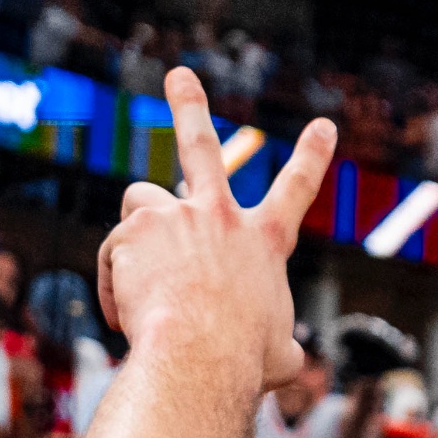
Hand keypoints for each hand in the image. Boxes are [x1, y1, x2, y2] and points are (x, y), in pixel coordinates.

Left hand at [92, 64, 337, 400]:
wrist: (200, 355)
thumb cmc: (243, 362)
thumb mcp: (279, 358)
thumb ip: (282, 348)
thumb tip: (289, 360)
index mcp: (264, 242)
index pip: (296, 191)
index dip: (312, 156)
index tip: (324, 125)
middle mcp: (220, 215)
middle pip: (201, 147)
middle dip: (191, 106)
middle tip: (180, 76)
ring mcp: (174, 216)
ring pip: (141, 202)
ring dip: (135, 233)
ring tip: (139, 281)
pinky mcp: (131, 230)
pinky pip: (113, 257)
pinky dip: (116, 289)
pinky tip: (127, 319)